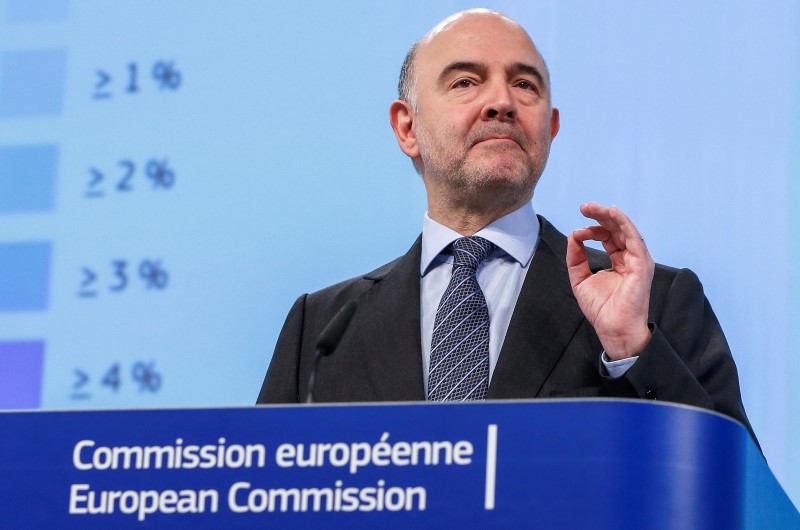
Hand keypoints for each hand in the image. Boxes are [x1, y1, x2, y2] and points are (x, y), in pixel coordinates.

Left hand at [566, 203, 653, 359]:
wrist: (613, 329)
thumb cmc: (601, 309)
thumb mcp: (580, 278)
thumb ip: (576, 257)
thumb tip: (574, 235)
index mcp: (620, 261)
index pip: (608, 237)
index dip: (592, 229)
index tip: (576, 232)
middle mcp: (631, 258)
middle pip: (617, 229)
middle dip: (601, 215)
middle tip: (584, 206)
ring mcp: (638, 260)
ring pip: (626, 229)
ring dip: (609, 215)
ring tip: (592, 207)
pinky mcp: (642, 264)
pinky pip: (634, 238)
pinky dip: (623, 223)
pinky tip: (611, 213)